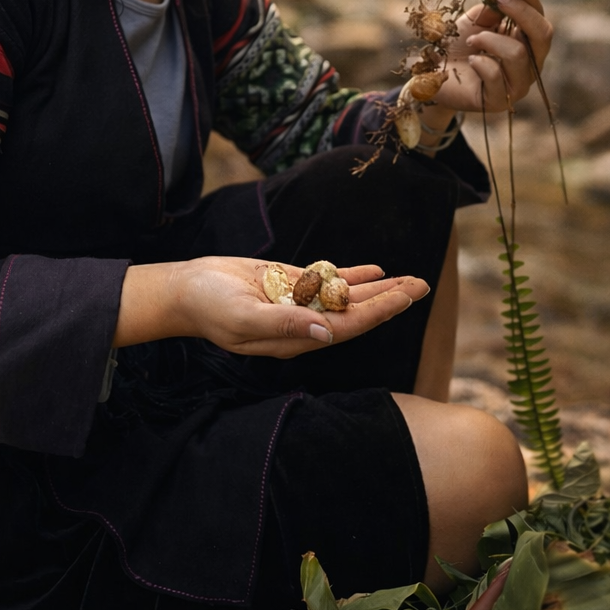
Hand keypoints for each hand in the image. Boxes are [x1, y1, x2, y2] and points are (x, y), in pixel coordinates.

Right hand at [114, 257, 428, 357]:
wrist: (186, 290)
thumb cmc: (210, 308)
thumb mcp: (244, 318)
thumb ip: (284, 326)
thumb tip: (325, 334)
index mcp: (297, 338)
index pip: (349, 326)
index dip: (380, 311)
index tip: (406, 297)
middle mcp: (304, 324)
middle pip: (357, 311)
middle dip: (390, 299)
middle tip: (423, 284)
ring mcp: (299, 304)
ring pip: (348, 296)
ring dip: (379, 287)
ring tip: (410, 278)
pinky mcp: (290, 285)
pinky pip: (329, 280)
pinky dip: (352, 275)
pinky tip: (376, 271)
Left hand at [423, 0, 553, 121]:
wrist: (435, 75)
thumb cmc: (458, 45)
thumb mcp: (477, 20)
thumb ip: (495, 8)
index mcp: (527, 42)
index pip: (540, 17)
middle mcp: (530, 63)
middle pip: (543, 34)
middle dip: (521, 12)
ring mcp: (518, 84)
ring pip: (519, 54)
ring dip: (491, 40)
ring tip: (471, 40)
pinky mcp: (499, 100)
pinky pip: (497, 76)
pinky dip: (481, 61)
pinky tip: (471, 60)